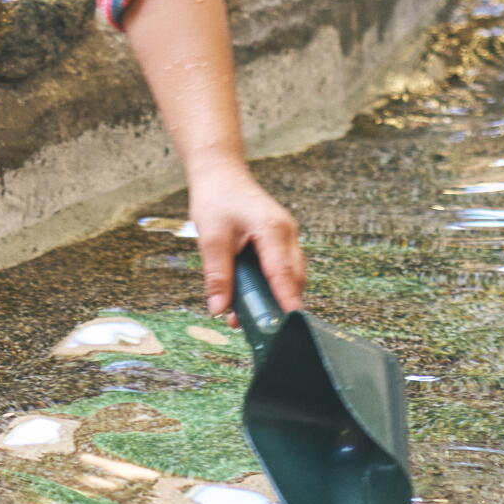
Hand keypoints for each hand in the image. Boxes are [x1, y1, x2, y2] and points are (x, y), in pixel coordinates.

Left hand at [192, 166, 303, 317]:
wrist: (220, 173)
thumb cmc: (216, 198)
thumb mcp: (210, 238)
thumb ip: (217, 275)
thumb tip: (219, 309)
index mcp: (272, 229)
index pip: (283, 274)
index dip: (287, 302)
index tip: (291, 327)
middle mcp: (287, 233)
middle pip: (293, 278)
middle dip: (279, 305)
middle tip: (262, 330)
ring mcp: (286, 236)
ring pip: (289, 275)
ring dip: (273, 296)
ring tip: (246, 317)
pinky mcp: (279, 240)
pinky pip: (281, 267)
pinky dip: (269, 285)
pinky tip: (248, 297)